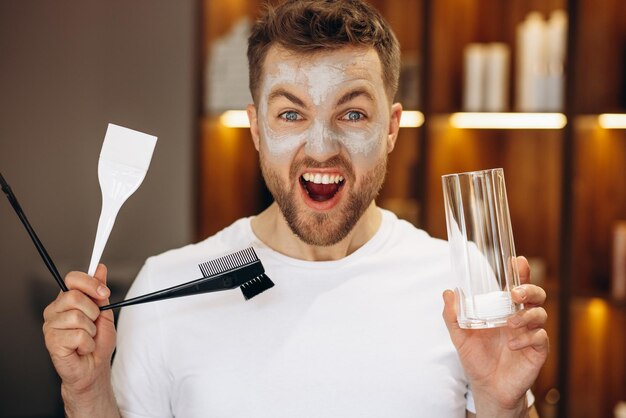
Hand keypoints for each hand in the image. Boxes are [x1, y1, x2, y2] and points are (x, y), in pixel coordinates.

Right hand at [43, 264, 116, 409]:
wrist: (94, 367)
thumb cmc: (98, 341)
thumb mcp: (104, 313)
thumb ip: (100, 292)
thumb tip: (100, 268)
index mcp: (67, 300)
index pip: (72, 279)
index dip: (90, 283)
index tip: (104, 292)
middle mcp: (55, 310)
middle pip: (74, 296)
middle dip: (93, 311)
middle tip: (94, 323)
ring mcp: (50, 325)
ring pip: (77, 317)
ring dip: (91, 330)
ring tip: (87, 338)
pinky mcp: (51, 341)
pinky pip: (77, 335)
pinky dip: (87, 343)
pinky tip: (81, 348)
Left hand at [442, 256, 548, 415]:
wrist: (487, 387)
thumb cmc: (476, 358)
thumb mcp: (460, 336)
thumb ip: (453, 316)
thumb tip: (448, 293)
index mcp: (503, 310)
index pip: (516, 285)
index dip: (520, 272)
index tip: (517, 261)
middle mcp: (520, 318)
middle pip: (536, 295)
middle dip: (528, 289)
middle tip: (514, 294)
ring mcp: (530, 333)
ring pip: (540, 314)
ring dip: (526, 316)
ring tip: (509, 324)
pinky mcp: (537, 350)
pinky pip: (540, 337)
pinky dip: (527, 337)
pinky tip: (513, 344)